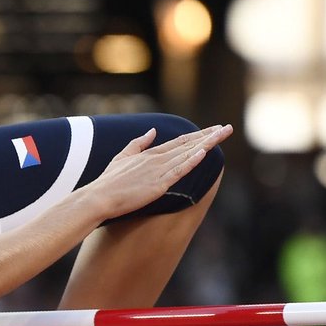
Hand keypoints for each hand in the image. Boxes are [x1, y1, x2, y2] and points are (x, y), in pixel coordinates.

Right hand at [89, 123, 232, 219]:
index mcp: (149, 154)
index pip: (179, 142)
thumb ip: (138, 143)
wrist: (98, 197)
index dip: (197, 135)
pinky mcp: (157, 185)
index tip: (213, 130)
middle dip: (209, 136)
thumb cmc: (107, 182)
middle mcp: (156, 159)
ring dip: (207, 144)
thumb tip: (152, 131)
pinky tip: (203, 154)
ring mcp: (158, 171)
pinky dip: (191, 161)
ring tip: (223, 135)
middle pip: (188, 144)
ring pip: (187, 154)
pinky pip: (178, 171)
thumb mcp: (121, 157)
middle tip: (227, 128)